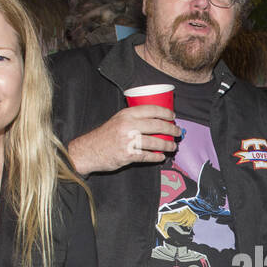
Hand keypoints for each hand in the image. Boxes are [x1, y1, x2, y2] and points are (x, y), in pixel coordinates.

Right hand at [66, 106, 181, 173]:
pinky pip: (148, 156)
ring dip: (167, 145)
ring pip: (155, 142)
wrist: (89, 151)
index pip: (151, 110)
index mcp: (126, 114)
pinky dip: (157, 157)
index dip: (166, 112)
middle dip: (171, 129)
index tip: (173, 116)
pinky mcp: (129, 155)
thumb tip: (154, 119)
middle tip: (177, 132)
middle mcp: (128, 126)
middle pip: (157, 125)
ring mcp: (129, 141)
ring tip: (173, 146)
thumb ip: (132, 118)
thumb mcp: (117, 120)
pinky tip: (161, 156)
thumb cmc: (104, 136)